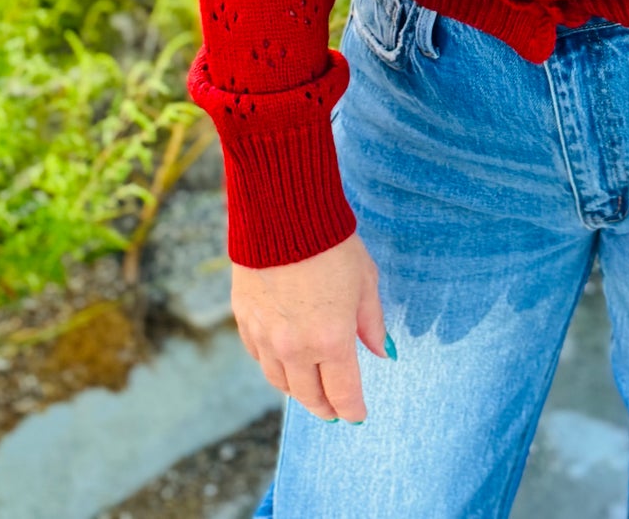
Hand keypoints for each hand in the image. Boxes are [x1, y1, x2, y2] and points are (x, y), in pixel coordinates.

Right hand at [231, 231, 391, 422]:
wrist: (283, 214)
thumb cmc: (332, 244)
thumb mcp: (365, 281)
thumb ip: (373, 323)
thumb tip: (384, 352)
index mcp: (331, 341)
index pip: (343, 393)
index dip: (353, 410)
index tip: (358, 415)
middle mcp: (295, 348)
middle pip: (309, 396)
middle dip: (325, 407)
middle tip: (334, 411)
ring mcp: (266, 337)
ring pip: (280, 382)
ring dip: (298, 391)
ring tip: (309, 391)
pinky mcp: (244, 321)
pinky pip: (259, 357)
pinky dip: (274, 365)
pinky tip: (283, 362)